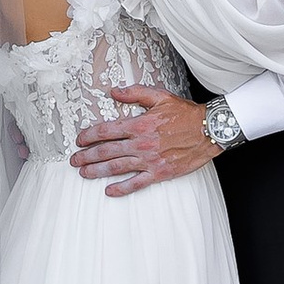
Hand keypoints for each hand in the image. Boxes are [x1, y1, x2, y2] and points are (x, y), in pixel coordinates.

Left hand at [71, 85, 216, 192]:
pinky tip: (109, 191)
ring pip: (117, 167)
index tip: (79, 140)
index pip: (106, 130)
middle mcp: (141, 143)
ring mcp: (149, 160)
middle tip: (74, 160)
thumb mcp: (160, 96)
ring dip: (97, 171)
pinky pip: (136, 183)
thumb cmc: (185, 114)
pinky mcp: (159, 173)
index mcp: (139, 124)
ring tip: (84, 173)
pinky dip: (122, 188)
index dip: (89, 135)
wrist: (209, 131)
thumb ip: (135, 93)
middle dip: (87, 156)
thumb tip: (114, 91)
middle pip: (106, 151)